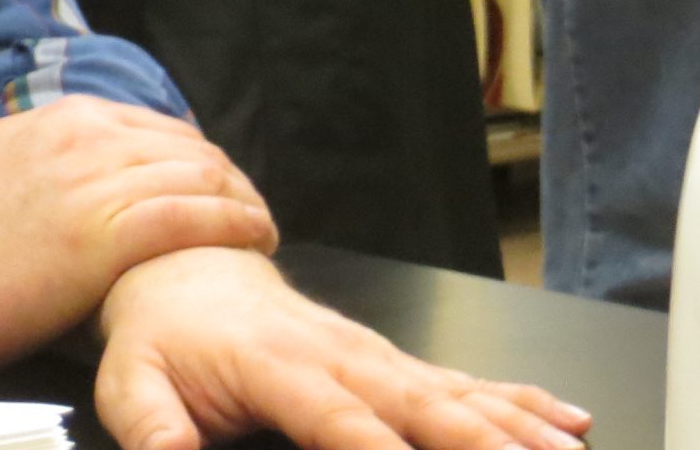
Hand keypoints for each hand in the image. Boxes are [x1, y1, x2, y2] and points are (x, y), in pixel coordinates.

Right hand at [0, 97, 275, 367]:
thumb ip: (45, 152)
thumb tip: (73, 159)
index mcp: (60, 118)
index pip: (156, 125)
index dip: (194, 157)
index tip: (210, 186)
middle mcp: (84, 137)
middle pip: (187, 145)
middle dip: (227, 176)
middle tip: (249, 208)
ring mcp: (96, 183)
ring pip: (200, 175)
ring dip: (243, 199)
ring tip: (262, 226)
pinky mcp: (105, 235)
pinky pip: (194, 216)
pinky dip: (235, 223)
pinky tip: (257, 237)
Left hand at [93, 248, 592, 449]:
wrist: (182, 267)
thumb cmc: (159, 333)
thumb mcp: (130, 381)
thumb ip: (153, 426)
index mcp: (275, 364)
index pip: (338, 419)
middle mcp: (337, 354)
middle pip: (418, 404)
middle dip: (479, 442)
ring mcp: (370, 355)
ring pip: (454, 393)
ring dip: (515, 425)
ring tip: (569, 449)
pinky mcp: (388, 361)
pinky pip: (461, 381)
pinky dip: (518, 399)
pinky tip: (567, 419)